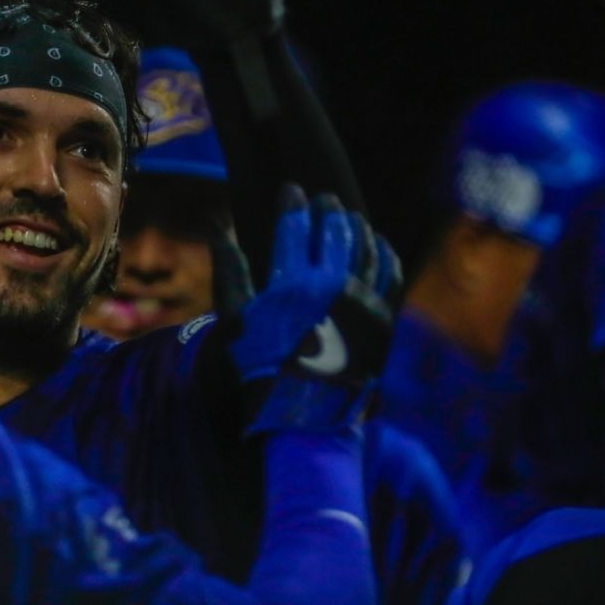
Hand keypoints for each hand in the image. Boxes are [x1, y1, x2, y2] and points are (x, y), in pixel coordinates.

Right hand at [228, 185, 400, 434]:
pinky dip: (383, 253)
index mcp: (293, 285)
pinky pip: (388, 274)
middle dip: (327, 209)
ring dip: (356, 227)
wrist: (304, 415)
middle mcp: (333, 288)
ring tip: (348, 218)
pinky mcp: (383, 320)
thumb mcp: (235, 320)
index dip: (292, 203)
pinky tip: (376, 245)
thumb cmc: (261, 368)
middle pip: (335, 230)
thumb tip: (216, 225)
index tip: (290, 191)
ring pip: (366, 248)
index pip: (296, 226)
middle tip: (322, 200)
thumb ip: (229, 269)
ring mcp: (363, 303)